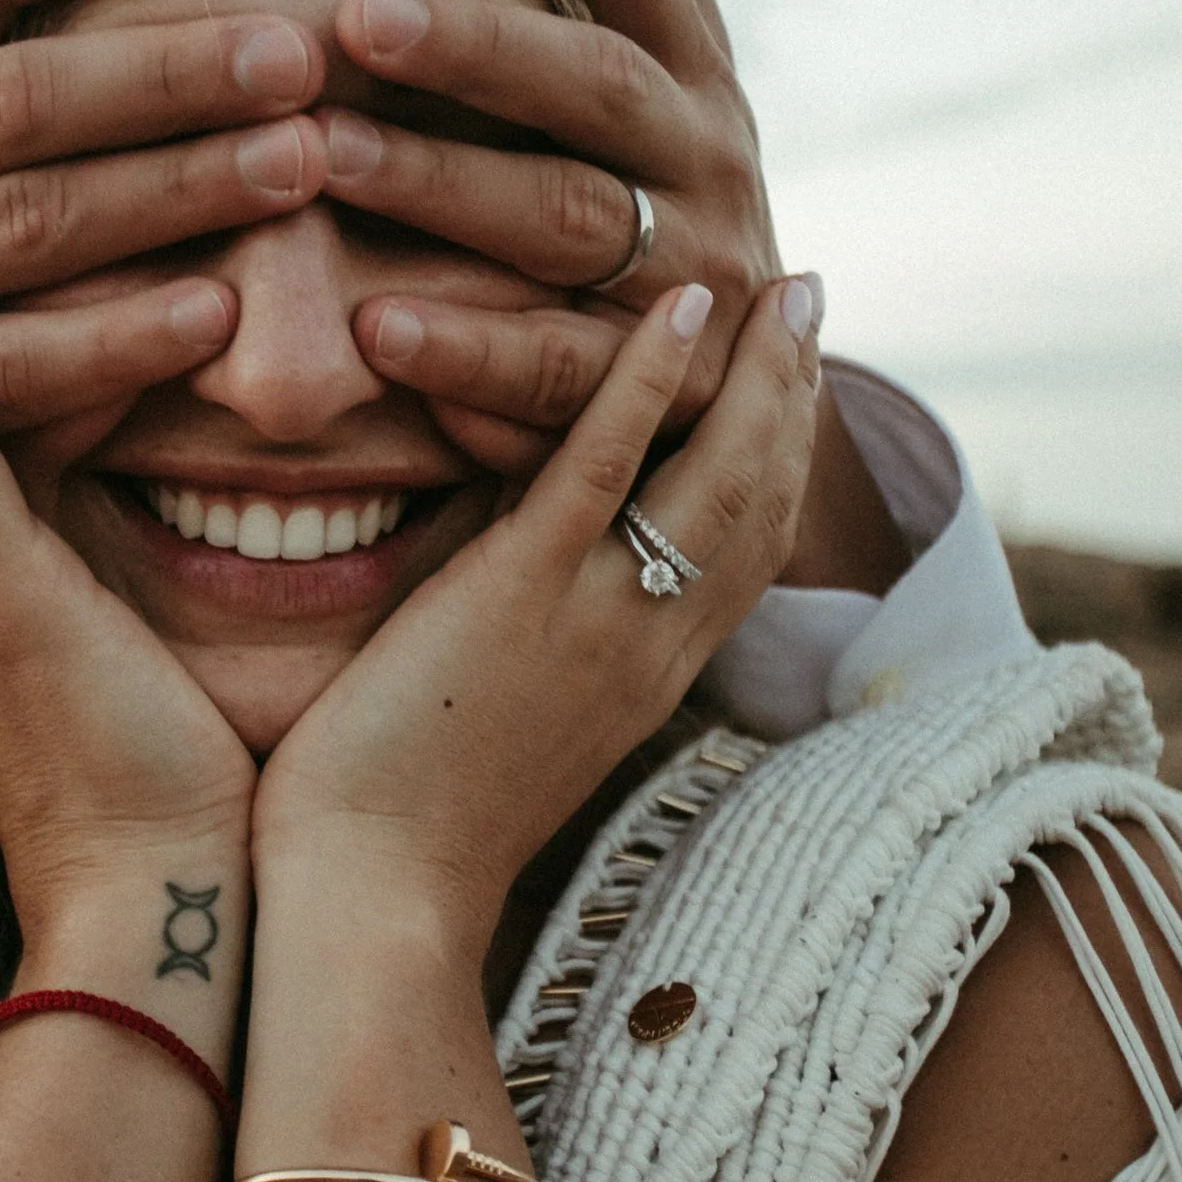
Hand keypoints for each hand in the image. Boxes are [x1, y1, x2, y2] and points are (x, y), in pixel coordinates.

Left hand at [251, 275, 822, 945]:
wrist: (374, 899)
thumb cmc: (403, 822)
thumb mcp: (503, 716)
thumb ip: (526, 626)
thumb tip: (502, 538)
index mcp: (646, 677)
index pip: (747, 552)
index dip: (780, 459)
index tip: (792, 380)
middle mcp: (651, 645)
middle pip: (762, 502)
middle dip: (797, 396)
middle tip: (808, 299)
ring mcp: (598, 617)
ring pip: (717, 475)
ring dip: (757, 371)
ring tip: (774, 283)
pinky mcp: (525, 594)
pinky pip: (609, 467)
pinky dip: (650, 379)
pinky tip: (678, 307)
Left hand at [318, 0, 776, 467]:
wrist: (749, 392)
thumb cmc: (671, 200)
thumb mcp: (682, 78)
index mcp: (696, 77)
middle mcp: (701, 165)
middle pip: (594, 86)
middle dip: (479, 46)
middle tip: (357, 10)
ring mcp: (683, 280)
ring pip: (565, 220)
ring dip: (443, 184)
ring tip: (325, 152)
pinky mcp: (650, 391)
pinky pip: (554, 368)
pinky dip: (467, 350)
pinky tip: (372, 325)